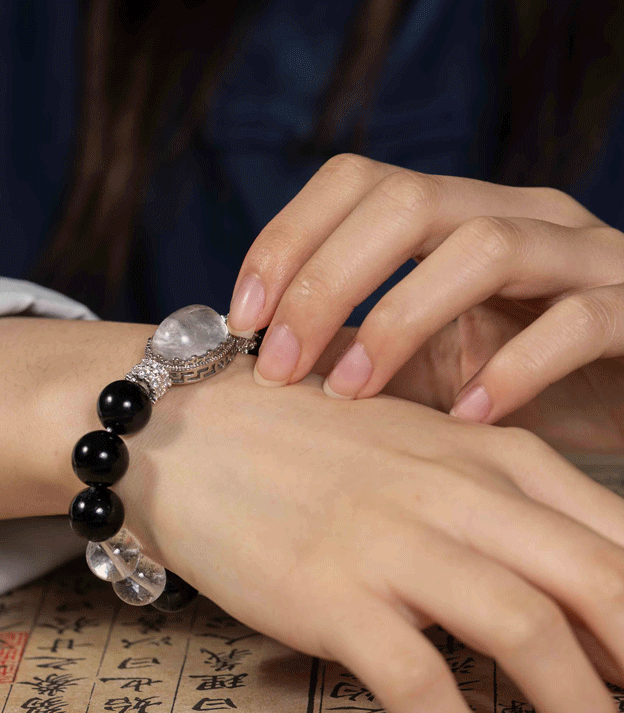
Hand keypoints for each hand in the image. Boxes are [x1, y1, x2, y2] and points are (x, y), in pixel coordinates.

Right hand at [46, 350, 623, 712]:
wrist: (190, 432)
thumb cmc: (305, 443)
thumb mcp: (418, 451)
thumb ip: (494, 505)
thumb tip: (567, 593)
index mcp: (488, 454)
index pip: (619, 535)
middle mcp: (454, 491)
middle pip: (602, 582)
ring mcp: (391, 540)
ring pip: (528, 633)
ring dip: (579, 712)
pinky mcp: (330, 592)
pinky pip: (423, 684)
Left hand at [225, 154, 623, 426]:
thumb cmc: (518, 381)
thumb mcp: (426, 366)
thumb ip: (358, 353)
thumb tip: (267, 357)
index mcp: (456, 218)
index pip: (357, 183)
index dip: (288, 238)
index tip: (242, 317)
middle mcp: (516, 217)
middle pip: (406, 202)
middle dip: (325, 283)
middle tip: (278, 367)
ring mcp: (581, 257)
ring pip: (485, 246)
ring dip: (400, 322)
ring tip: (351, 393)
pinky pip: (575, 321)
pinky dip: (513, 369)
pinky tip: (467, 418)